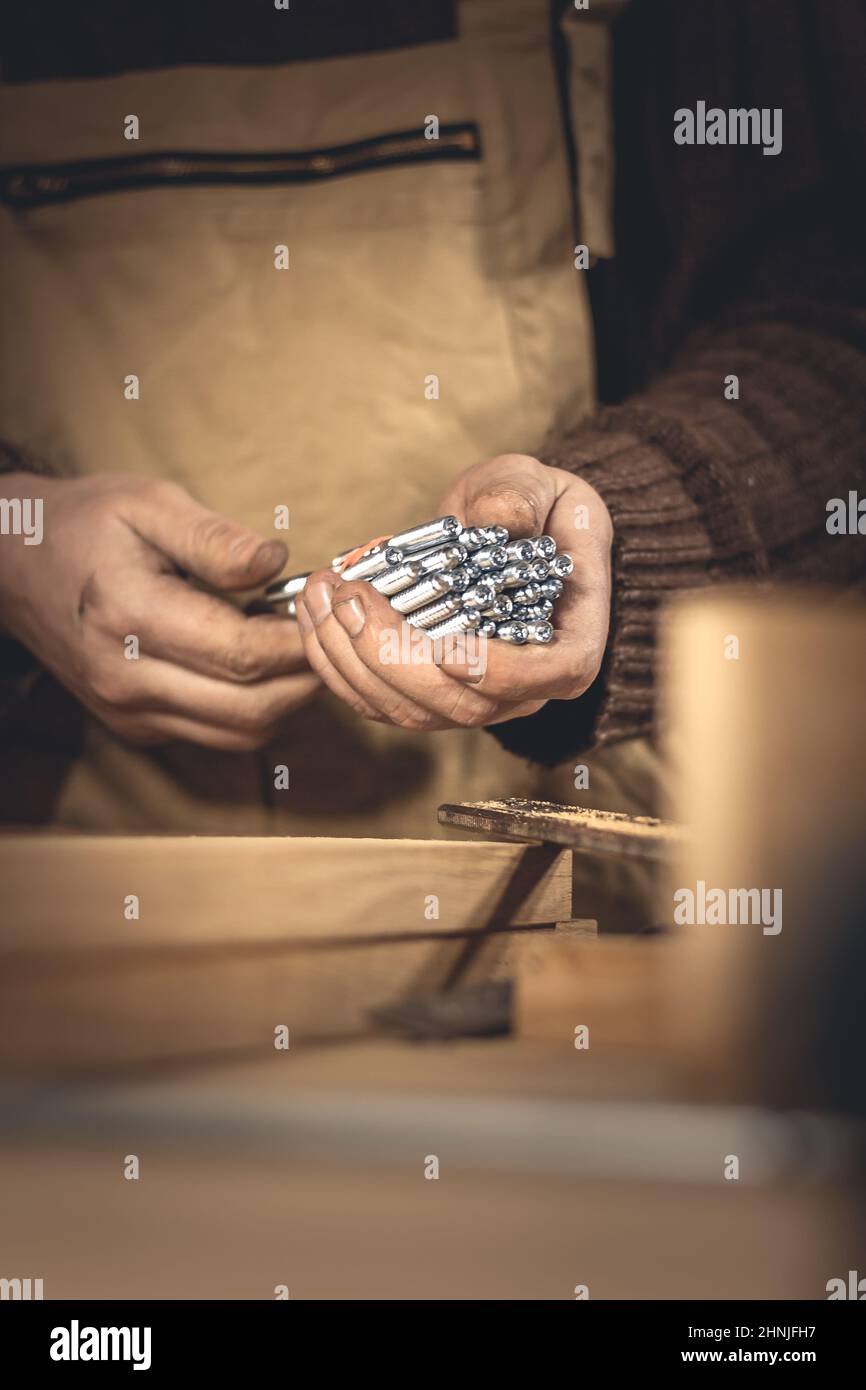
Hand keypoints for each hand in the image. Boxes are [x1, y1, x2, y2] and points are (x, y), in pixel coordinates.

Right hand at [0, 472, 319, 747]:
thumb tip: (278, 563)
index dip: (300, 640)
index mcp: (131, 616)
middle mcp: (127, 678)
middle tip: (329, 634)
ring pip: (241, 733)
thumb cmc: (85, 525)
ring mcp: (129, 711)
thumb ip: (215, 538)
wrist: (13, 566)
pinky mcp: (136, 726)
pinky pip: (217, 733)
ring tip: (298, 647)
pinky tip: (259, 664)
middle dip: (307, 676)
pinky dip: (254, 707)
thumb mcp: (148, 504)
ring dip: (287, 698)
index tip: (327, 612)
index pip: (242, 653)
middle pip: (252, 707)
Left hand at [294, 453, 611, 729]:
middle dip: (393, 657)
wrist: (507, 530)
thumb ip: (520, 496)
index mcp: (570, 639)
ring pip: (409, 710)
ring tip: (320, 593)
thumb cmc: (533, 507)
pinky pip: (376, 701)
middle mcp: (524, 686)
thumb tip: (500, 517)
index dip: (499, 673)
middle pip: (462, 704)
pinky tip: (313, 613)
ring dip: (352, 659)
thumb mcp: (537, 485)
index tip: (445, 646)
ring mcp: (472, 698)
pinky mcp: (426, 695)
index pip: (553, 676)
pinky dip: (337, 664)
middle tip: (350, 596)